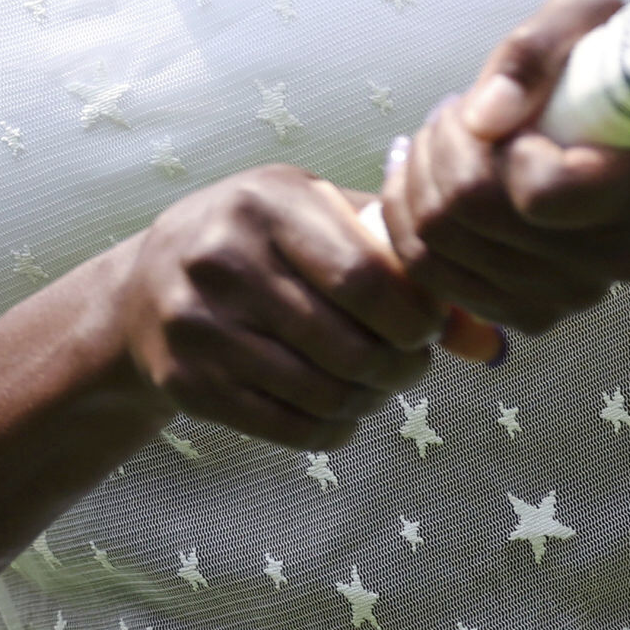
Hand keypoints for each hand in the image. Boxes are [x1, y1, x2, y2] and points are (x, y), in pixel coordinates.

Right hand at [107, 165, 444, 448]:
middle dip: (401, 366)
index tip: (430, 326)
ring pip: (321, 391)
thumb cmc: (259, 242)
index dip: (416, 316)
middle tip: (412, 364)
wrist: (143, 289)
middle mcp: (224, 258)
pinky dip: (332, 428)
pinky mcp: (186, 382)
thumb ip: (399, 259)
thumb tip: (486, 338)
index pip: (366, 276)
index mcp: (267, 202)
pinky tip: (343, 412)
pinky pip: (285, 426)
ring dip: (370, 400)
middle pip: (348, 343)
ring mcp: (198, 324)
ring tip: (380, 385)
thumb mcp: (317, 218)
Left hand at [380, 0, 629, 334]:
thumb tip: (486, 115)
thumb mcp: (586, 18)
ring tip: (444, 141)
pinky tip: (432, 181)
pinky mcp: (531, 313)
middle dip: (440, 149)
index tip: (510, 113)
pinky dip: (411, 223)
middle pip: (472, 217)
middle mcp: (619, 258)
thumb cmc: (605, 66)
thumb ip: (536, 53)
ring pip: (439, 250)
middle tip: (456, 113)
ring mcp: (575, 295)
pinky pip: (431, 278)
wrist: (625, 130)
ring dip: (418, 182)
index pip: (538, 194)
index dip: (496, 146)